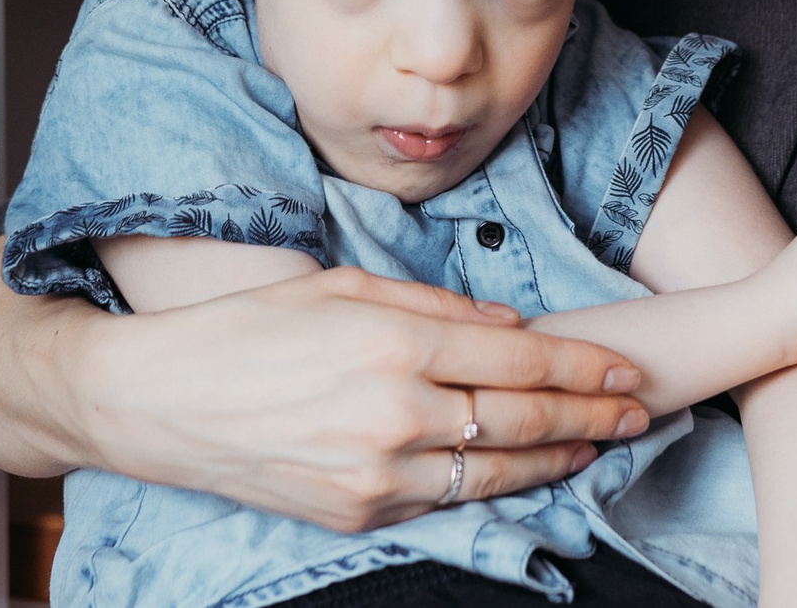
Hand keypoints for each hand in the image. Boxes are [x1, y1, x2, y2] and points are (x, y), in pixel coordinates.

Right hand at [52, 264, 649, 531]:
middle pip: (520, 419)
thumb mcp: (340, 285)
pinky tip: (527, 471)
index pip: (516, 360)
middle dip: (591, 415)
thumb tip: (507, 326)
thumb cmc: (246, 329)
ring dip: (558, 458)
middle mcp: (393, 410)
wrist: (158, 400)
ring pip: (494, 469)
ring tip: (599, 443)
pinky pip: (445, 498)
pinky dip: (495, 484)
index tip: (623, 368)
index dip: (580, 368)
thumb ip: (433, 304)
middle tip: (638, 409)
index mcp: (391, 341)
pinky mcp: (356, 510)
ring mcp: (375, 471)